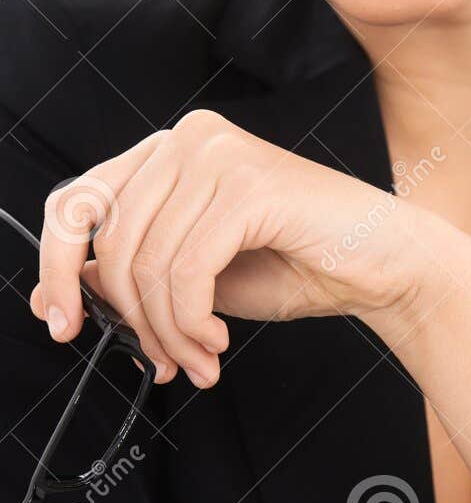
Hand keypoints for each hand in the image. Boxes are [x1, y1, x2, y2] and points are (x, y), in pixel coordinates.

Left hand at [30, 109, 455, 385]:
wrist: (384, 266)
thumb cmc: (301, 266)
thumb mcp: (195, 277)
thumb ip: (133, 274)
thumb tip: (57, 294)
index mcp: (166, 153)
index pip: (76, 202)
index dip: (55, 267)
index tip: (63, 325)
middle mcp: (184, 139)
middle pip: (107, 241)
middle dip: (129, 319)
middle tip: (162, 363)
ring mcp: (214, 154)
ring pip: (144, 264)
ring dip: (167, 333)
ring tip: (199, 360)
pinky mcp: (245, 185)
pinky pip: (184, 271)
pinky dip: (191, 322)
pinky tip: (218, 341)